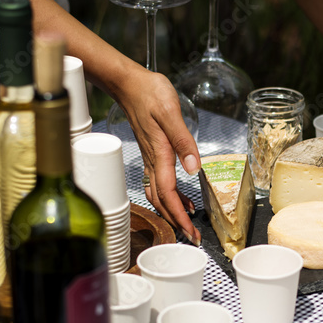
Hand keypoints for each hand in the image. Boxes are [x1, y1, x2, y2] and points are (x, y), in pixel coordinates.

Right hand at [113, 67, 200, 243]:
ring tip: (188, 223)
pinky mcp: (151, 154)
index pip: (169, 194)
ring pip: (158, 194)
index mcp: (160, 155)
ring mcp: (150, 159)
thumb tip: (193, 167)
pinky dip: (168, 196)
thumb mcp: (171, 113)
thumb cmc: (150, 94)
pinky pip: (158, 182)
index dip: (179, 216)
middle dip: (176, 222)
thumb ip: (183, 141)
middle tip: (192, 238)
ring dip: (172, 211)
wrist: (129, 84)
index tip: (190, 232)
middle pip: (162, 201)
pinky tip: (181, 197)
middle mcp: (153, 161)